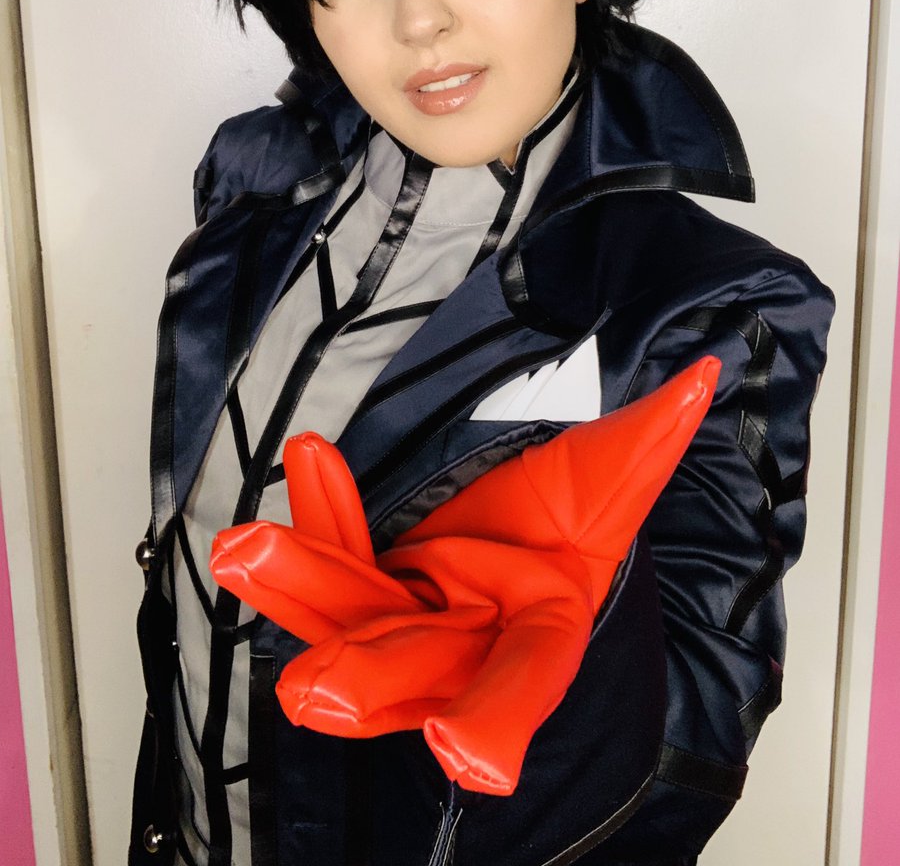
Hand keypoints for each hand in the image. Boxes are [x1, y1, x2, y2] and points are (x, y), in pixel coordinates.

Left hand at [211, 355, 719, 793]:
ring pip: (347, 616)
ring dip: (300, 585)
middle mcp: (468, 640)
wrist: (524, 529)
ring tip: (250, 548)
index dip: (501, 718)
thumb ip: (653, 434)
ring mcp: (409, 619)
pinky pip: (336, 558)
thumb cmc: (574, 518)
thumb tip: (705, 375)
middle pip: (417, 667)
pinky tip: (310, 463)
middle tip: (319, 691)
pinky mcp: (366, 590)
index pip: (528, 680)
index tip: (469, 759)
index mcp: (541, 628)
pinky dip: (321, 519)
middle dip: (370, 676)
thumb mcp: (616, 475)